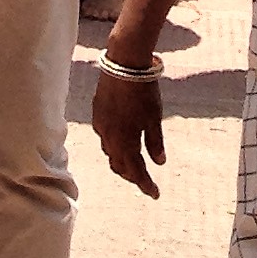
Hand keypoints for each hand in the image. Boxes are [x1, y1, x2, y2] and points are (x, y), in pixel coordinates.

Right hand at [92, 62, 165, 197]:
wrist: (123, 63)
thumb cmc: (143, 90)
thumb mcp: (154, 117)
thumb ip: (155, 142)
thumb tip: (159, 163)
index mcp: (125, 142)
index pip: (136, 172)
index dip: (146, 184)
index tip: (155, 194)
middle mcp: (109, 138)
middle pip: (119, 166)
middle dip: (132, 175)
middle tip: (145, 180)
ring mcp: (101, 125)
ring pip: (110, 153)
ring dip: (121, 161)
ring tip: (134, 163)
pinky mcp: (97, 113)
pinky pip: (104, 137)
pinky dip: (114, 145)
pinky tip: (121, 140)